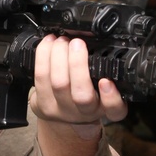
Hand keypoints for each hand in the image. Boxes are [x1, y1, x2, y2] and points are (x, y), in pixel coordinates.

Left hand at [29, 36, 125, 155]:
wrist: (63, 117)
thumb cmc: (85, 95)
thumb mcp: (101, 88)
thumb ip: (104, 69)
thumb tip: (94, 38)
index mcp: (105, 107)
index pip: (115, 109)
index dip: (111, 97)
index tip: (105, 81)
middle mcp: (85, 112)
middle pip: (82, 95)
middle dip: (77, 64)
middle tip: (77, 43)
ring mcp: (63, 110)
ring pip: (59, 84)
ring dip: (58, 55)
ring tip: (61, 40)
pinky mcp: (43, 105)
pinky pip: (40, 78)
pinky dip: (43, 55)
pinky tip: (48, 44)